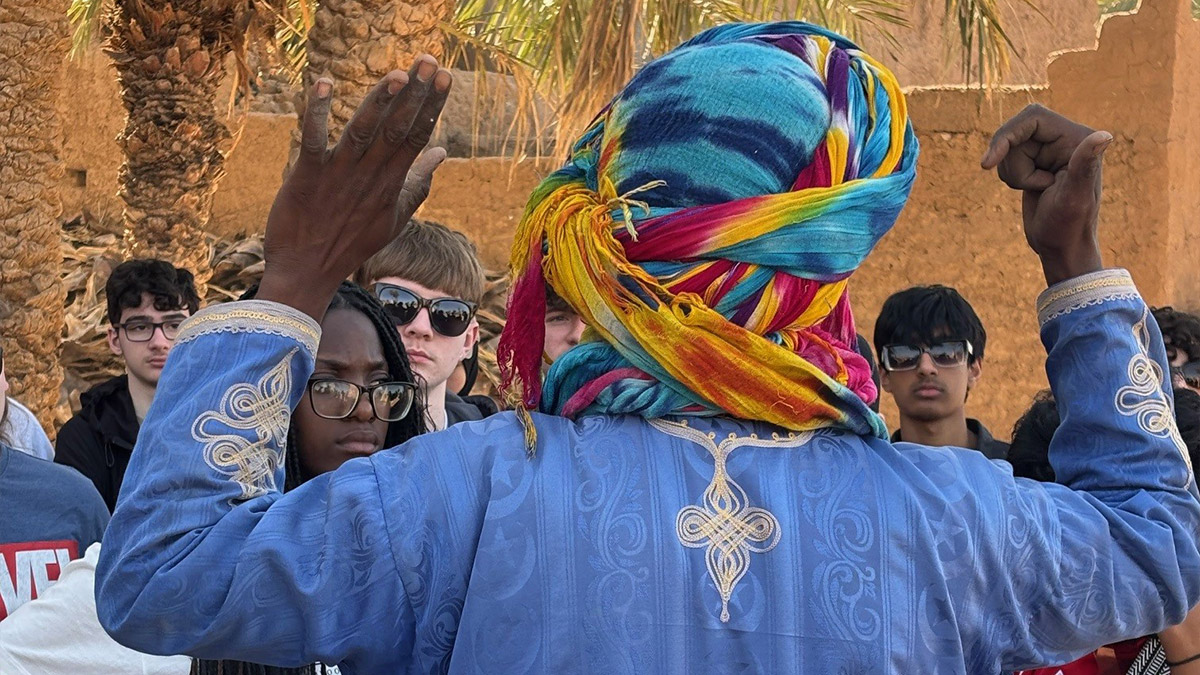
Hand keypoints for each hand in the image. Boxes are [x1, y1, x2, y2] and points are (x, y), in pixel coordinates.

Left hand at [258, 56, 451, 319]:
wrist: (306, 272)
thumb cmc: (349, 243)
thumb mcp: (393, 217)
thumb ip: (418, 183)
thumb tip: (441, 152)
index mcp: (391, 183)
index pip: (416, 137)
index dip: (431, 106)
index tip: (444, 77)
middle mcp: (369, 176)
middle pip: (396, 129)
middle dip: (415, 94)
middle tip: (429, 61)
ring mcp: (338, 175)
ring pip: (363, 131)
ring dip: (379, 102)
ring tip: (397, 74)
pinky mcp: (306, 176)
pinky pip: (313, 140)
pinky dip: (318, 113)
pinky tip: (324, 83)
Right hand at [981, 104, 1112, 285]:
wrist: (1061, 248)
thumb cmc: (1068, 226)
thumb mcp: (1074, 197)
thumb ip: (1084, 164)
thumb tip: (1104, 135)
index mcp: (1078, 139)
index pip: (1032, 117)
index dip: (1006, 135)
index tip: (988, 163)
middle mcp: (1066, 139)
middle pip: (1016, 131)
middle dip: (1010, 159)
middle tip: (1021, 186)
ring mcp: (1051, 150)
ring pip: (1010, 145)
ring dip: (1012, 171)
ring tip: (1036, 189)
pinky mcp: (1038, 162)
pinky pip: (1009, 157)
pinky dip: (1011, 175)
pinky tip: (1031, 189)